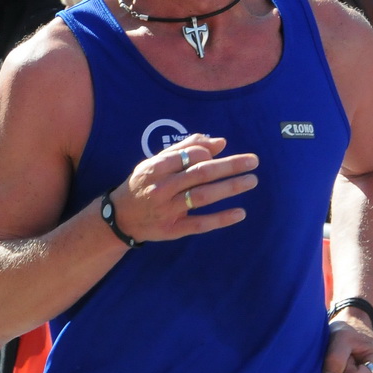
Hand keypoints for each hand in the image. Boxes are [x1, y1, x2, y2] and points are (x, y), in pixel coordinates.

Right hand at [104, 134, 257, 244]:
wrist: (120, 217)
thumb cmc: (144, 183)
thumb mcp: (156, 161)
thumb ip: (186, 148)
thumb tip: (220, 142)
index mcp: (155, 168)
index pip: (189, 156)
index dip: (209, 153)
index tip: (223, 153)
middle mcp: (161, 188)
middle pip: (200, 174)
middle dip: (229, 166)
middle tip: (253, 161)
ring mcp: (167, 210)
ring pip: (202, 197)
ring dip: (229, 188)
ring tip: (251, 181)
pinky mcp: (172, 230)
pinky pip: (200, 224)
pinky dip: (221, 219)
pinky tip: (240, 213)